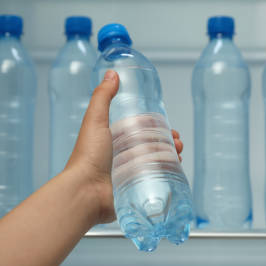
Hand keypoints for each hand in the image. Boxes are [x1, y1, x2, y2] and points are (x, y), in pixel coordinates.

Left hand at [64, 70, 184, 224]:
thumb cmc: (87, 156)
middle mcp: (122, 157)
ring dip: (172, 156)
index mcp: (113, 140)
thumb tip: (112, 74)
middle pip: (152, 146)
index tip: (170, 126)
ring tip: (178, 152)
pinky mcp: (135, 189)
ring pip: (157, 162)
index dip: (157, 127)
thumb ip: (102, 97)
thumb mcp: (95, 120)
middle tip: (177, 141)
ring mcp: (129, 174)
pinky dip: (168, 174)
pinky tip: (176, 168)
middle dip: (168, 142)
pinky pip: (155, 181)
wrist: (86, 191)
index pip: (141, 130)